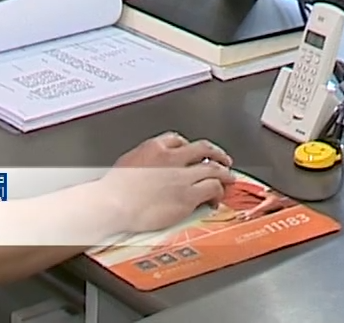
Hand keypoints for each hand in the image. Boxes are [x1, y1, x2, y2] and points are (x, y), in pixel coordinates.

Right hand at [103, 132, 234, 231]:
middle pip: (203, 149)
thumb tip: (147, 169)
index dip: (189, 146)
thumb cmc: (115, 189)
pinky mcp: (189, 195)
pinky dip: (218, 192)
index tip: (192, 152)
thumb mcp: (127, 164)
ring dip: (224, 173)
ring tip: (228, 178)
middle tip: (222, 159)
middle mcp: (172, 158)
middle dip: (216, 153)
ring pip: (213, 169)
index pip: (178, 139)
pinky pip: (212, 189)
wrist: (116, 203)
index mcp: (154, 147)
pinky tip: (216, 199)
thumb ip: (144, 162)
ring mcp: (182, 176)